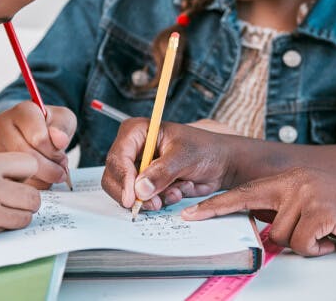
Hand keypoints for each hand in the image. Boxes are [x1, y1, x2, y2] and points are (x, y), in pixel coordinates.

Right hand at [0, 102, 76, 188]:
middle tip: (61, 171)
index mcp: (22, 112)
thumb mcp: (63, 119)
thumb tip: (60, 140)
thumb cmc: (50, 126)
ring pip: (19, 172)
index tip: (61, 152)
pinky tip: (40, 179)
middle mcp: (3, 127)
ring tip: (52, 173)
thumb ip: (63, 128)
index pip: (39, 137)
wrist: (36, 134)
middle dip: (49, 168)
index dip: (54, 151)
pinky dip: (31, 186)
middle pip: (26, 156)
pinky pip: (13, 182)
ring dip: (41, 179)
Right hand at [0, 152, 41, 253]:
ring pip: (25, 215)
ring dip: (15, 215)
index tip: (15, 179)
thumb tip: (20, 177)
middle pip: (34, 195)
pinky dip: (1, 228)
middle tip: (9, 200)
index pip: (29, 164)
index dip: (22, 174)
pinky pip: (7, 230)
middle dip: (24, 199)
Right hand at [102, 119, 232, 211]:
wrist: (221, 163)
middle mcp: (134, 149)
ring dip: (152, 198)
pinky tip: (177, 191)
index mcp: (138, 132)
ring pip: (127, 192)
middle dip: (135, 194)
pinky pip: (142, 199)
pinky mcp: (147, 183)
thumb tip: (140, 189)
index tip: (132, 197)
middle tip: (154, 203)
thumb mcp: (184, 157)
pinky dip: (160, 200)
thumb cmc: (205, 149)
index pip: (118, 156)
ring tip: (176, 191)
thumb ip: (162, 172)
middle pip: (115, 176)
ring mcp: (139, 167)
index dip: (123, 178)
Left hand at [181, 167, 335, 256]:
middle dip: (244, 223)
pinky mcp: (320, 211)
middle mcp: (295, 181)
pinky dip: (317, 249)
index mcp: (291, 178)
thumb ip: (288, 210)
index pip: (246, 192)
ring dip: (303, 245)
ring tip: (326, 234)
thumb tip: (265, 229)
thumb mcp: (316, 203)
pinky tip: (334, 238)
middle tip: (215, 222)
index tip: (191, 214)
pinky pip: (301, 245)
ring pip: (280, 237)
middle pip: (256, 213)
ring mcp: (306, 194)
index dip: (216, 205)